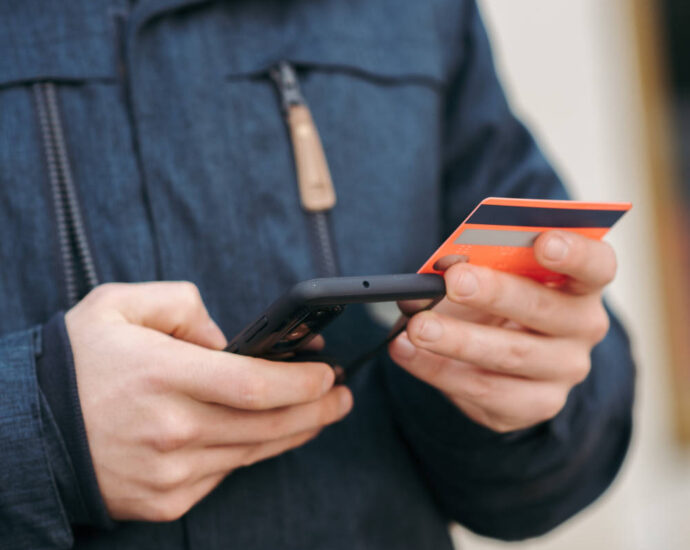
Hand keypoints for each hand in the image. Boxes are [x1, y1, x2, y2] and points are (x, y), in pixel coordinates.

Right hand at [65, 282, 351, 520]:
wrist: (29, 431)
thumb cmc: (76, 364)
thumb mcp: (118, 305)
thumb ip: (181, 305)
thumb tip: (225, 339)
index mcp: (161, 375)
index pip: (253, 384)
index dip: (300, 382)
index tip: (327, 373)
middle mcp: (170, 429)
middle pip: (266, 425)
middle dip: (316, 410)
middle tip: (342, 397)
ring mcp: (169, 471)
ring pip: (252, 453)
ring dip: (294, 432)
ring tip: (321, 413)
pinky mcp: (166, 498)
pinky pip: (224, 473)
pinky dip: (251, 452)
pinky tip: (267, 434)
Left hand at [389, 231, 614, 432]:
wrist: (498, 355)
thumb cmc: (494, 301)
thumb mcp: (485, 276)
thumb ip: (466, 268)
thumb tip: (426, 279)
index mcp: (581, 284)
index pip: (596, 266)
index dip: (574, 253)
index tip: (542, 242)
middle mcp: (584, 328)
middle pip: (544, 309)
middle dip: (495, 293)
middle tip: (454, 281)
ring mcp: (564, 371)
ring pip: (511, 356)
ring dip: (458, 340)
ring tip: (417, 326)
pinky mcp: (535, 405)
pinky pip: (485, 392)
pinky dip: (438, 370)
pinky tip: (405, 352)